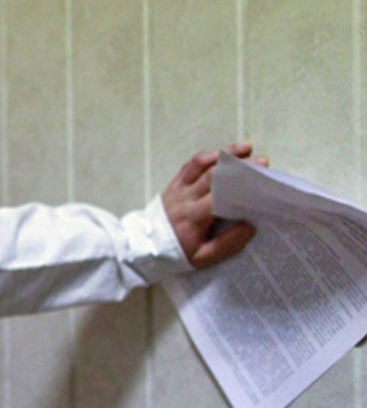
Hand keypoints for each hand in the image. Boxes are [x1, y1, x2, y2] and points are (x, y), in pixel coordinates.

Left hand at [162, 142, 268, 268]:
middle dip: (239, 165)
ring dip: (223, 153)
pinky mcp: (174, 184)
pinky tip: (223, 153)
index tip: (261, 177)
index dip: (239, 183)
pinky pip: (190, 165)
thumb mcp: (201, 258)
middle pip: (213, 175)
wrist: (144, 246)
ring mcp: (178, 189)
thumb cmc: (175, 253)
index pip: (219, 194)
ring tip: (246, 148)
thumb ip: (227, 244)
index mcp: (194, 217)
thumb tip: (249, 227)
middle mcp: (185, 198)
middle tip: (262, 162)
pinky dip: (207, 156)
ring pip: (200, 164)